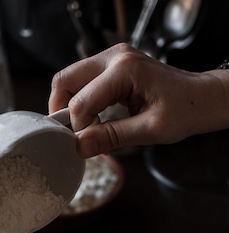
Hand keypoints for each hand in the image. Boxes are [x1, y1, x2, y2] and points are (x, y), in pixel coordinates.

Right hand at [49, 43, 228, 156]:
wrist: (200, 97)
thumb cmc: (184, 110)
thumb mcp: (149, 130)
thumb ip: (112, 137)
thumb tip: (80, 147)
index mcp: (125, 70)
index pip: (81, 101)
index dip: (78, 128)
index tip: (86, 146)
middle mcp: (115, 56)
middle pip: (65, 80)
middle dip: (61, 111)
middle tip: (71, 136)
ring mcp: (112, 58)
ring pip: (69, 80)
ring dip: (69, 107)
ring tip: (84, 129)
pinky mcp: (112, 65)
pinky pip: (82, 82)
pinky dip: (80, 102)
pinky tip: (92, 120)